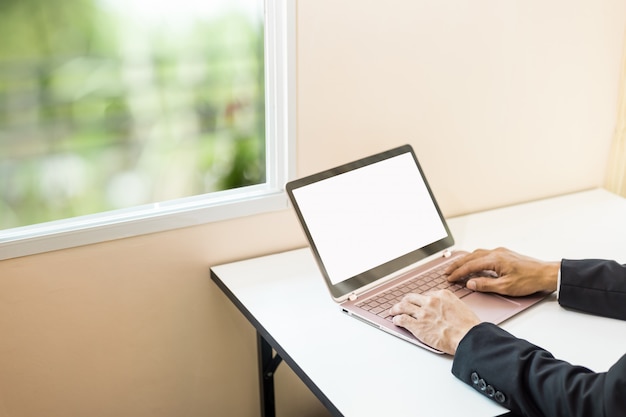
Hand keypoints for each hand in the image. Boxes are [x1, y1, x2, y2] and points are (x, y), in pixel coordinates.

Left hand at [390, 290, 480, 354]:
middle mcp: (430, 301)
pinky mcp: (417, 326)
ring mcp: (422, 313)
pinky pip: (402, 319)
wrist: (468, 337)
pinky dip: (397, 319)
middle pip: (411, 298)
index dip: (420, 300)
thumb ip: (448, 305)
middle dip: (405, 301)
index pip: (426, 295)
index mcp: (442, 295)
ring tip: (393, 311)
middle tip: (402, 304)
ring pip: (403, 307)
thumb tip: (444, 310)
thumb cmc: (468, 326)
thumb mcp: (460, 307)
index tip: (418, 303)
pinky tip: (396, 320)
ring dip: (396, 309)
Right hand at [445, 247, 559, 295]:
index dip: (458, 272)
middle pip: (470, 257)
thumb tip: (470, 283)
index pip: (470, 265)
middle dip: (457, 264)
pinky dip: (474, 258)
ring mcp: (501, 252)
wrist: (546, 273)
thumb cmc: (529, 280)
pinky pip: (484, 253)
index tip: (449, 277)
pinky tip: (473, 263)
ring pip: (477, 253)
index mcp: (494, 259)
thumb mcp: (505, 287)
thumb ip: (485, 284)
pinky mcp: (505, 254)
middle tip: (447, 271)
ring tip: (457, 267)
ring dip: (465, 260)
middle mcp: (496, 253)